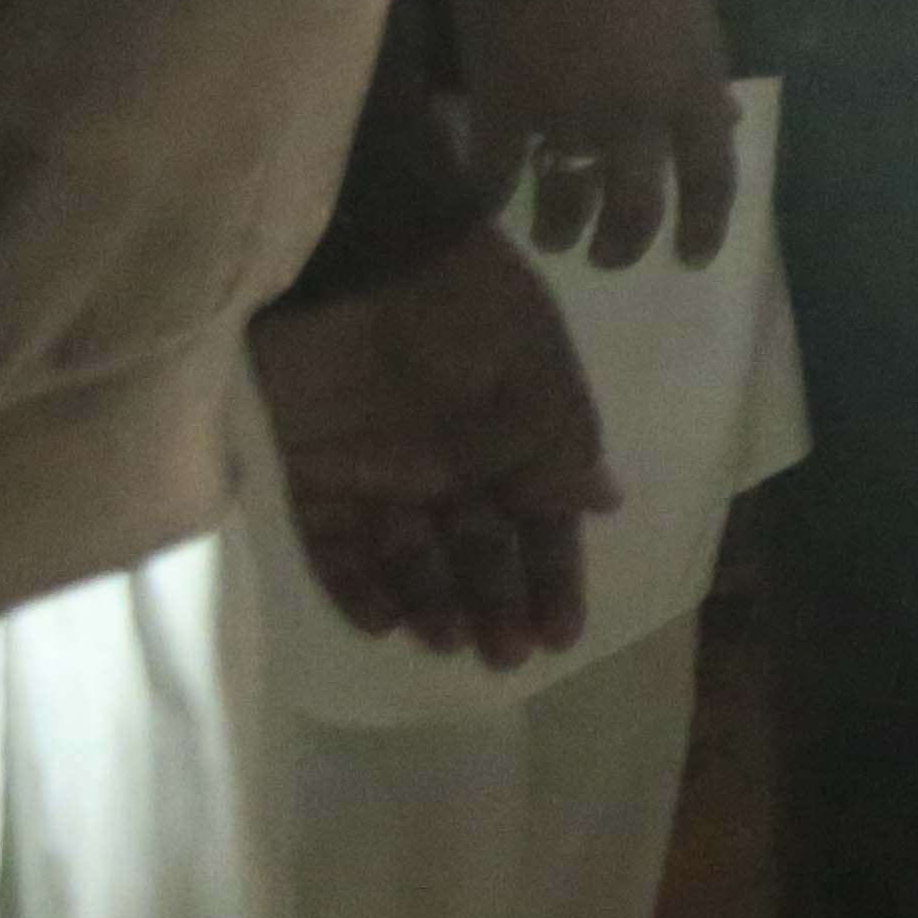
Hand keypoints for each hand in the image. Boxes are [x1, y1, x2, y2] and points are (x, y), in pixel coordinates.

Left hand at [246, 221, 616, 670]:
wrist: (359, 260)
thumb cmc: (465, 308)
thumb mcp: (533, 371)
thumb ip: (561, 445)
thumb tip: (604, 504)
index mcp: (513, 433)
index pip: (541, 520)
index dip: (553, 576)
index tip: (563, 633)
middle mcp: (451, 460)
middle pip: (478, 547)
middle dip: (496, 602)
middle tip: (507, 657)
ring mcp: (380, 469)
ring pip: (411, 554)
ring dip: (434, 600)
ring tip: (450, 645)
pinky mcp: (313, 471)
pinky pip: (334, 542)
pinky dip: (357, 582)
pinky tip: (384, 621)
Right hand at [447, 0, 736, 270]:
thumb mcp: (695, 10)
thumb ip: (700, 73)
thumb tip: (717, 120)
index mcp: (693, 87)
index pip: (712, 177)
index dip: (705, 225)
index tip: (692, 258)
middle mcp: (636, 120)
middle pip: (635, 211)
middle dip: (623, 245)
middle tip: (610, 257)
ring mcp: (566, 121)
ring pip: (564, 208)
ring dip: (559, 231)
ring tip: (551, 237)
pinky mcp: (500, 112)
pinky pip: (495, 177)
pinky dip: (492, 195)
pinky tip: (489, 202)